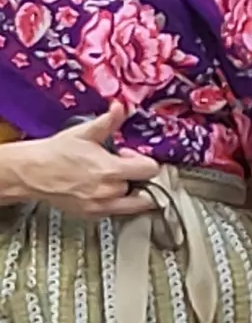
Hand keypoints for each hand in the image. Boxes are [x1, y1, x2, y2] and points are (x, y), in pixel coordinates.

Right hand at [13, 105, 156, 217]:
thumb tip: (121, 107)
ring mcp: (100, 205)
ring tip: (114, 180)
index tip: (127, 156)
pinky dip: (117, 202)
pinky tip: (104, 190)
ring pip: (134, 203)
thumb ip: (108, 121)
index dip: (142, 160)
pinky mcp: (91, 214)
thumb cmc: (54, 153)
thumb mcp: (84, 132)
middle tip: (121, 168)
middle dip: (136, 176)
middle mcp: (108, 191)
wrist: (30, 172)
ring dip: (130, 192)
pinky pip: (117, 211)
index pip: (151, 169)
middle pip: (143, 186)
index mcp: (110, 170)